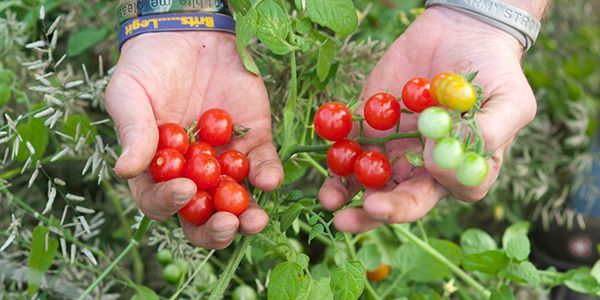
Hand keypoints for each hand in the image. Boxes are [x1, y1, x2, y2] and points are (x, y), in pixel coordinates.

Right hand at [105, 32, 282, 248]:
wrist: (188, 35)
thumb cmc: (148, 67)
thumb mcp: (129, 95)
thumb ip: (133, 131)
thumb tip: (124, 170)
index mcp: (157, 171)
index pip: (160, 202)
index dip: (170, 204)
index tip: (185, 190)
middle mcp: (191, 174)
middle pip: (202, 216)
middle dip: (214, 228)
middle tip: (226, 225)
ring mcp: (223, 161)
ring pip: (236, 199)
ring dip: (248, 215)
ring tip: (255, 221)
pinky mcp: (252, 141)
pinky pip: (262, 164)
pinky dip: (267, 174)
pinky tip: (269, 179)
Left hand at [318, 7, 536, 231]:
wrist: (465, 32)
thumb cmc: (497, 73)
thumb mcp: (511, 102)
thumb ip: (488, 133)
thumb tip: (438, 157)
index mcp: (452, 172)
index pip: (429, 200)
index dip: (409, 204)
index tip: (395, 191)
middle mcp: (418, 166)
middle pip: (391, 199)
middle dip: (369, 213)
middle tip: (346, 220)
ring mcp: (391, 145)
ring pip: (363, 177)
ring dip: (342, 190)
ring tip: (328, 198)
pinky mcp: (369, 121)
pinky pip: (347, 139)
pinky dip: (334, 147)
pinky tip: (326, 149)